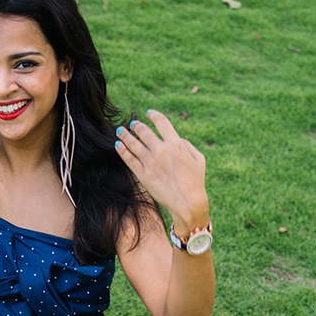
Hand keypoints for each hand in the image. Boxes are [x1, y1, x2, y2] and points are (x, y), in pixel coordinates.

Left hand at [115, 109, 208, 232]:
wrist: (187, 202)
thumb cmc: (195, 181)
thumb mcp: (198, 159)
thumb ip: (186, 145)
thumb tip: (176, 139)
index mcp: (176, 144)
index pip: (161, 122)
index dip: (153, 115)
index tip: (148, 113)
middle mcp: (161, 150)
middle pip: (143, 131)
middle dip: (136, 125)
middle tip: (133, 124)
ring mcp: (150, 162)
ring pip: (132, 143)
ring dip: (125, 135)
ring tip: (120, 130)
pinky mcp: (142, 174)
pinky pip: (128, 158)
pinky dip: (122, 150)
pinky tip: (117, 144)